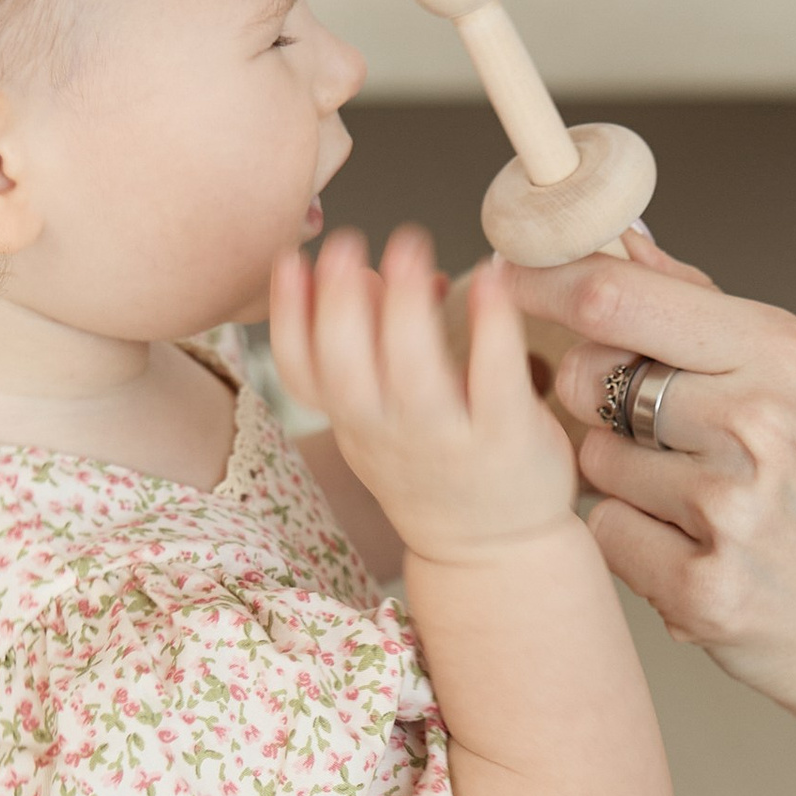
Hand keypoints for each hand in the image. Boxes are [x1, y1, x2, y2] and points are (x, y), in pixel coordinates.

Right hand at [269, 227, 573, 562]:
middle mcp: (391, 436)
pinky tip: (490, 279)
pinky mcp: (508, 440)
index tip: (289, 259)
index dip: (287, 318)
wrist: (497, 553)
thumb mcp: (385, 417)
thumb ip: (371, 350)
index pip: (301, 374)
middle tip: (346, 242)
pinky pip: (495, 379)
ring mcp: (448, 441)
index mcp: (356, 424)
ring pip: (412, 375)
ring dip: (405, 306)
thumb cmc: (440, 468)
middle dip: (338, 302)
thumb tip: (367, 271)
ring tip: (409, 245)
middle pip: (346, 371)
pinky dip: (491, 326)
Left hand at [518, 235, 795, 742]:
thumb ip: (703, 310)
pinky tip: (697, 554)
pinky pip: (606, 537)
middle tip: (659, 434)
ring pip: (593, 463)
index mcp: (779, 354)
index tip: (508, 278)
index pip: (618, 298)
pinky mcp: (701, 588)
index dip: (545, 284)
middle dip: (595, 402)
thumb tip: (625, 243)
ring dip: (624, 482)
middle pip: (588, 379)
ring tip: (701, 506)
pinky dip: (637, 546)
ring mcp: (730, 509)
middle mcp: (757, 422)